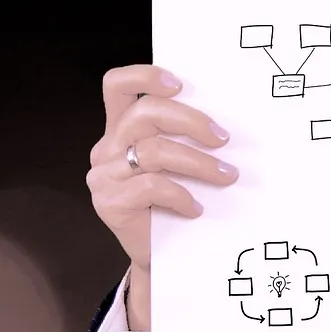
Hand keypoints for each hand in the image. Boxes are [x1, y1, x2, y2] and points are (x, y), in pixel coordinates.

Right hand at [86, 65, 236, 330]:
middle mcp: (108, 147)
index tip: (180, 84)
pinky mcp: (108, 203)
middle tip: (223, 139)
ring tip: (226, 177)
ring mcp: (104, 175)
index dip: (145, 76)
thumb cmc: (176, 202)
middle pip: (144, 114)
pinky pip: (150, 186)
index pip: (117, 85)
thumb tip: (223, 120)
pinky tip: (196, 208)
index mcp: (121, 127)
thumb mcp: (179, 162)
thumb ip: (184, 137)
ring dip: (199, 163)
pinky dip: (181, 195)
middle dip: (191, 121)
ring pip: (154, 151)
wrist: (162, 255)